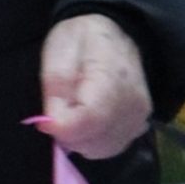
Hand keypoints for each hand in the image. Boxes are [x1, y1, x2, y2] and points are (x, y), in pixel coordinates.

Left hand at [38, 14, 151, 158]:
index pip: (91, 118)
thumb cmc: (83, 38)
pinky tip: (85, 122)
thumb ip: (55, 86)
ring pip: (100, 149)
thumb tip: (51, 123)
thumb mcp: (59, 48)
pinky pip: (109, 148)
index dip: (63, 127)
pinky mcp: (138, 127)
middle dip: (67, 133)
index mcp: (112, 75)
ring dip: (78, 139)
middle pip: (94, 139)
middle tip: (59, 110)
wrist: (117, 35)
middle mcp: (132, 102)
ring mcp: (138, 117)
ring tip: (72, 112)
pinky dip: (91, 141)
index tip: (45, 121)